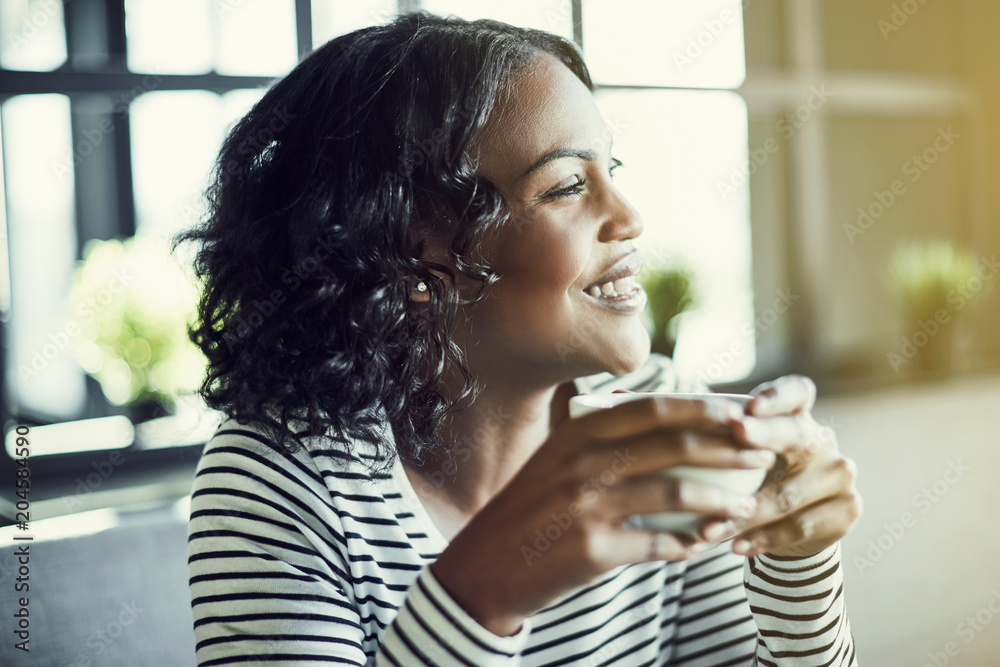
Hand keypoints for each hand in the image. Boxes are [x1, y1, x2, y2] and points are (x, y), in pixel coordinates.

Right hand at [430, 394, 772, 635]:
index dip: (704, 408)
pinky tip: (702, 546)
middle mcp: (582, 462)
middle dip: (728, 449)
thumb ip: (602, 438)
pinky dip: (687, 546)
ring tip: (745, 506)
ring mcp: (586, 506)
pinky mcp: (592, 550)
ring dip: (720, 501)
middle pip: (673, 445)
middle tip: (762, 456)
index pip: (653, 408)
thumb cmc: (529, 510)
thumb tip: (664, 420)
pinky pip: (659, 546)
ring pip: (676, 496)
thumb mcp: (557, 460)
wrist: (484, 567)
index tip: (741, 413)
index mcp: (576, 432)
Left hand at [698, 375, 862, 558]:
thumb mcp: (737, 455)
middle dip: (765, 435)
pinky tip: (735, 546)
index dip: (777, 395)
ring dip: (744, 512)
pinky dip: (763, 539)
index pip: (796, 392)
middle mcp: (822, 439)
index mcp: (796, 416)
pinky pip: (799, 526)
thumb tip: (656, 422)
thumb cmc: (751, 480)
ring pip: (787, 494)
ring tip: (707, 528)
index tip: (750, 406)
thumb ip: (716, 438)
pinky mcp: (847, 510)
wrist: (789, 529)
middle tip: (736, 434)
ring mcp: (839, 475)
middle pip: (796, 434)